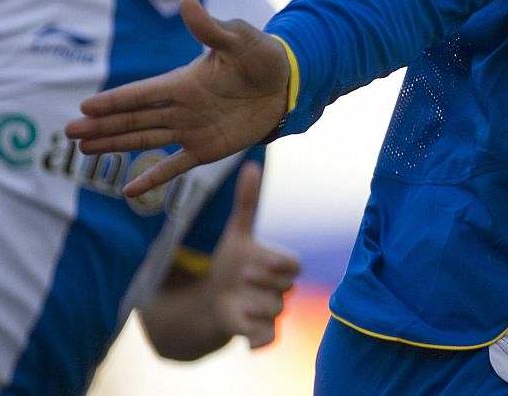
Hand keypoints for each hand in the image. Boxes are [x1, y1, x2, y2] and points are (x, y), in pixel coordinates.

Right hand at [65, 0, 289, 197]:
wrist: (286, 84)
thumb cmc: (262, 56)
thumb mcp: (238, 39)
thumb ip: (210, 27)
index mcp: (184, 81)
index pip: (141, 93)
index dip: (114, 101)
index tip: (84, 107)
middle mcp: (181, 106)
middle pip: (133, 119)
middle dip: (102, 125)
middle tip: (69, 132)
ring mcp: (191, 129)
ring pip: (145, 140)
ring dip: (116, 145)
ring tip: (84, 150)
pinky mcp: (206, 148)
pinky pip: (175, 166)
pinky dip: (153, 177)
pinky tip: (130, 190)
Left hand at [205, 161, 300, 348]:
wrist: (215, 297)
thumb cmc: (232, 262)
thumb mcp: (236, 233)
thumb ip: (247, 202)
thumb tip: (251, 165)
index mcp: (277, 264)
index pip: (292, 264)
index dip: (277, 263)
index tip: (256, 260)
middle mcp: (278, 289)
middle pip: (284, 288)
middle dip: (265, 283)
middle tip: (242, 276)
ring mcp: (270, 312)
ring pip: (275, 313)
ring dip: (257, 309)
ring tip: (238, 303)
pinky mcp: (258, 333)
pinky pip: (268, 340)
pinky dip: (259, 342)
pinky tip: (246, 341)